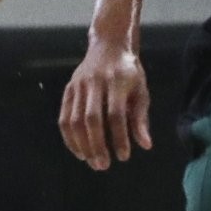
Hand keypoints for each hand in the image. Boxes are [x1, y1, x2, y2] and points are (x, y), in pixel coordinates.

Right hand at [57, 37, 149, 170]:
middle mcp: (95, 82)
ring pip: (75, 119)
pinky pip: (64, 116)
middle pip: (92, 118)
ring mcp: (79, 85)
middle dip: (97, 145)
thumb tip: (145, 145)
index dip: (119, 137)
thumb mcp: (141, 91)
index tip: (123, 156)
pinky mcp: (69, 89)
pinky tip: (79, 151)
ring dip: (81, 144)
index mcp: (117, 81)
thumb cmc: (129, 72)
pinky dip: (69, 137)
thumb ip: (141, 118)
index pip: (116, 114)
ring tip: (91, 162)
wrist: (109, 45)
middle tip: (103, 166)